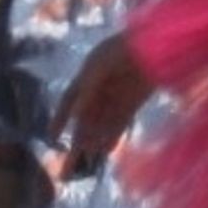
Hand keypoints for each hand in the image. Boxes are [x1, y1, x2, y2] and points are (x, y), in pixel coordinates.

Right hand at [51, 34, 152, 173]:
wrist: (156, 42)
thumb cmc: (123, 48)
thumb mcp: (99, 66)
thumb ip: (87, 90)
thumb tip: (76, 116)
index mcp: (86, 76)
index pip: (68, 101)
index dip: (60, 119)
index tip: (52, 137)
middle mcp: (99, 90)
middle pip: (84, 120)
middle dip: (76, 141)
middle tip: (69, 165)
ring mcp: (116, 98)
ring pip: (100, 125)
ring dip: (93, 142)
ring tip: (87, 162)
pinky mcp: (133, 103)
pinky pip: (119, 124)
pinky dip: (112, 137)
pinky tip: (106, 151)